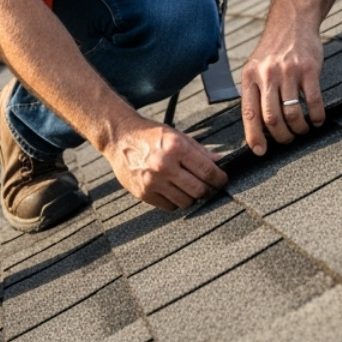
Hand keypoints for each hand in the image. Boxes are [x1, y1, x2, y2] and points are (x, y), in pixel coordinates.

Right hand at [104, 118, 227, 209]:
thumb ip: (199, 151)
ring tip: (186, 185)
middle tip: (206, 185)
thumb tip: (219, 162)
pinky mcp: (143, 193)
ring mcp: (152, 181)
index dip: (219, 178)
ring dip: (191, 196)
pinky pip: (169, 206)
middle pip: (199, 190)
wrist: (119, 138)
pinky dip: (175, 200)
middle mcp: (164, 165)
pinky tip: (171, 189)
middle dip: (207, 189)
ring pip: (186, 201)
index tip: (221, 180)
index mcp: (176, 147)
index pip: (207, 171)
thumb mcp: (177, 135)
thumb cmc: (149, 135)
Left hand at [241, 22, 324, 155]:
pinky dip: (316, 116)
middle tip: (287, 140)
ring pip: (292, 113)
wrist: (292, 22)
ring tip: (302, 130)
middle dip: (281, 136)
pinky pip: (313, 101)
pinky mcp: (309, 69)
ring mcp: (288, 72)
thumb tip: (256, 127)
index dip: (254, 136)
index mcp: (250, 76)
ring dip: (299, 129)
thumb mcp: (255, 67)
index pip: (249, 113)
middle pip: (272, 118)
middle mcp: (267, 75)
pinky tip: (317, 120)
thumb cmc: (273, 49)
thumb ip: (255, 92)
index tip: (260, 152)